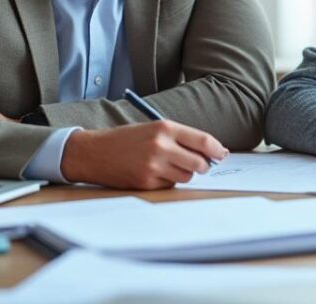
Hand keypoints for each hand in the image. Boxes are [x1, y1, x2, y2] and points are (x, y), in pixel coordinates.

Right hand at [61, 120, 228, 189]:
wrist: (93, 152)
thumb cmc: (126, 139)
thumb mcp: (153, 129)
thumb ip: (179, 138)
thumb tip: (208, 153)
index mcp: (164, 128)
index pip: (202, 140)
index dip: (217, 149)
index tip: (222, 154)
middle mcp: (161, 146)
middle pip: (199, 163)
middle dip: (203, 165)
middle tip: (200, 164)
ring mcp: (153, 166)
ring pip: (186, 176)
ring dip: (183, 173)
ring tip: (168, 165)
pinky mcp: (146, 183)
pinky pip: (170, 186)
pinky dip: (167, 181)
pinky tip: (153, 173)